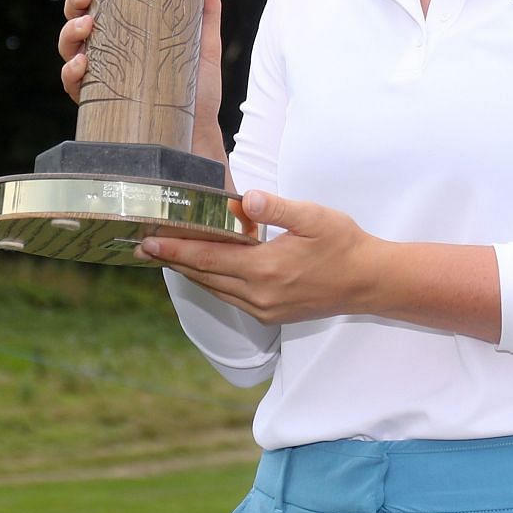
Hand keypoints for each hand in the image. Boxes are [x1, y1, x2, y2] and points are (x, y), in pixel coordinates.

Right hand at [59, 0, 226, 160]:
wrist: (197, 130)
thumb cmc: (198, 87)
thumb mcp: (204, 44)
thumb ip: (206, 10)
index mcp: (127, 26)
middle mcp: (107, 46)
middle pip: (77, 14)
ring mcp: (97, 71)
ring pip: (67, 43)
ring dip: (70, 30)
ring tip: (88, 24)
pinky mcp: (95, 99)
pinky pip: (71, 82)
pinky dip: (71, 70)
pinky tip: (82, 64)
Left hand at [137, 190, 381, 325]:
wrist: (370, 282)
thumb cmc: (344, 244)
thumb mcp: (315, 217)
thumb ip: (278, 208)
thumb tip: (247, 198)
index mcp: (265, 269)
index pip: (208, 258)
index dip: (175, 249)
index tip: (148, 241)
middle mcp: (259, 294)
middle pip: (204, 277)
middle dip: (173, 261)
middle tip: (143, 247)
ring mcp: (264, 308)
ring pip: (215, 290)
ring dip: (190, 273)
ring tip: (166, 256)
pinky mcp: (271, 315)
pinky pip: (231, 298)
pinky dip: (212, 283)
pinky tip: (204, 270)